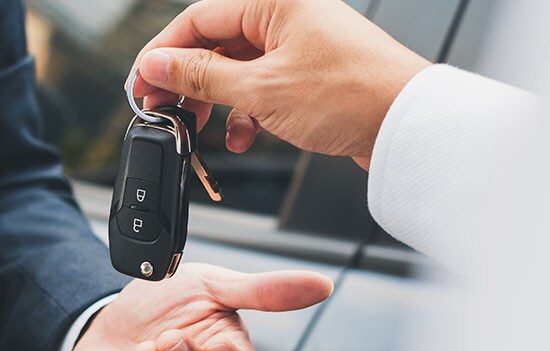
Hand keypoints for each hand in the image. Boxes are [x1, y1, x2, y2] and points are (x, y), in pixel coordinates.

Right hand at [131, 0, 430, 168]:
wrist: (408, 127)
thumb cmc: (352, 96)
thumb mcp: (260, 90)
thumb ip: (200, 78)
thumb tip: (157, 66)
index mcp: (275, 1)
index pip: (198, 19)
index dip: (162, 54)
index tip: (141, 85)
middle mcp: (287, 17)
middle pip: (216, 45)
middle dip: (187, 83)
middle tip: (163, 112)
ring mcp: (301, 47)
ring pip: (238, 71)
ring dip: (216, 104)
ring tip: (200, 130)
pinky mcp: (311, 76)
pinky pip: (263, 89)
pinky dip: (246, 114)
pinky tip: (243, 137)